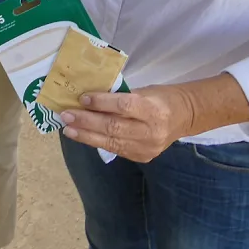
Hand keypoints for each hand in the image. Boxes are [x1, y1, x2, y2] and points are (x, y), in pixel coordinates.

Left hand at [60, 84, 197, 161]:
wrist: (183, 118)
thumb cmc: (160, 98)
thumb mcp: (143, 91)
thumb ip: (119, 96)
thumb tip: (88, 97)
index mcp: (153, 109)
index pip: (124, 106)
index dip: (101, 103)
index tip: (82, 98)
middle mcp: (151, 131)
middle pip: (113, 127)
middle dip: (86, 121)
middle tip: (66, 115)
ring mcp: (147, 148)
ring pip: (111, 142)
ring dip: (86, 135)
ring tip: (68, 128)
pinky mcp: (142, 157)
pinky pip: (114, 149)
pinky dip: (96, 142)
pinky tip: (81, 136)